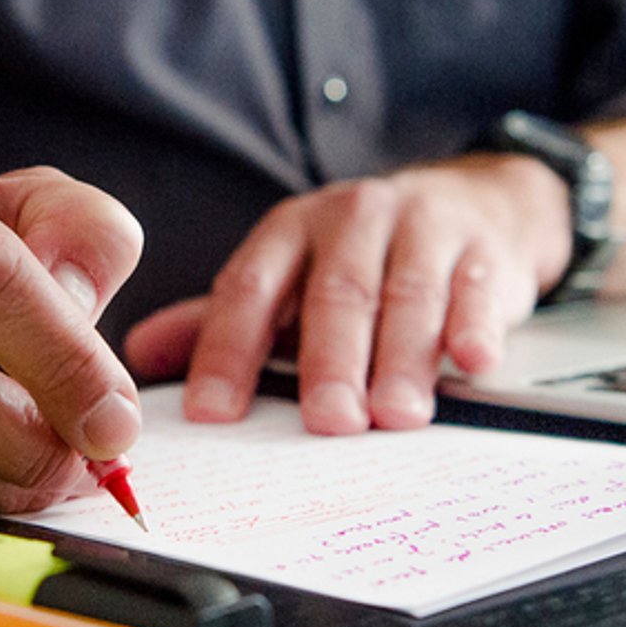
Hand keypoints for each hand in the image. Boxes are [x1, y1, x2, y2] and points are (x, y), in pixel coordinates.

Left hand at [124, 154, 570, 433]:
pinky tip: (473, 361)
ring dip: (403, 359)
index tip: (212, 412)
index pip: (249, 288)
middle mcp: (353, 219)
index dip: (226, 350)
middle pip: (337, 294)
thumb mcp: (291, 275)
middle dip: (329, 363)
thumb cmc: (368, 255)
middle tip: (326, 422)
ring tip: (396, 415)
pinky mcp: (485, 250)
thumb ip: (225, 318)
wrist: (478, 204)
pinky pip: (479, 290)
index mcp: (292, 230)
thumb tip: (140, 356)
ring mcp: (424, 230)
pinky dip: (476, 327)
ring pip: (408, 296)